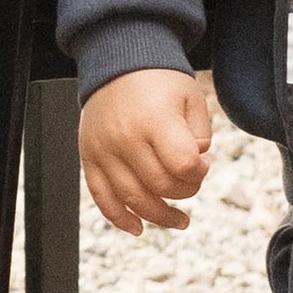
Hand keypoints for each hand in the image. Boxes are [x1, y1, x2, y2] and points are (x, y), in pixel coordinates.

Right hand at [79, 69, 211, 234]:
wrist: (117, 63)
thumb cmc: (160, 81)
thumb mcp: (190, 96)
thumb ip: (200, 132)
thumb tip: (197, 162)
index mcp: (155, 120)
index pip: (182, 165)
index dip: (199, 172)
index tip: (203, 165)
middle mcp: (126, 138)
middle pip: (159, 186)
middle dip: (184, 192)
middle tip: (192, 184)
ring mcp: (104, 150)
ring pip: (132, 199)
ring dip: (159, 216)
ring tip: (180, 221)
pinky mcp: (89, 158)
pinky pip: (102, 198)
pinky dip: (120, 218)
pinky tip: (139, 228)